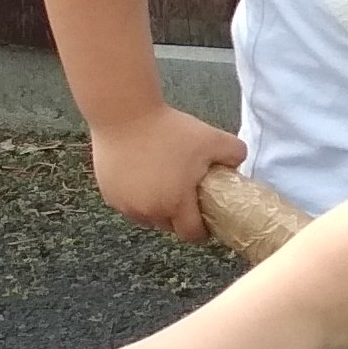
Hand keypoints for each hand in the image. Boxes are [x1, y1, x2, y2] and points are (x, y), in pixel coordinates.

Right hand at [90, 104, 244, 238]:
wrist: (124, 114)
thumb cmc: (168, 128)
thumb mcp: (211, 138)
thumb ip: (234, 153)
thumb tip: (238, 164)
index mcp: (175, 204)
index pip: (191, 234)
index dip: (201, 230)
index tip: (205, 219)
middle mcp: (148, 211)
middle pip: (168, 225)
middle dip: (178, 216)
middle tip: (184, 193)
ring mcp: (126, 205)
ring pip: (146, 216)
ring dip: (155, 207)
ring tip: (162, 183)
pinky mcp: (109, 194)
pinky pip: (128, 204)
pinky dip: (136, 196)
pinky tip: (141, 175)